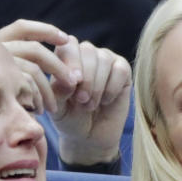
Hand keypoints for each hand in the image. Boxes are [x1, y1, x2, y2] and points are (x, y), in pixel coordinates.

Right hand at [0, 19, 70, 114]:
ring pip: (34, 70)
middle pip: (35, 50)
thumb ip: (23, 60)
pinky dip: (38, 99)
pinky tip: (39, 110)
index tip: (66, 39)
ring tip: (53, 106)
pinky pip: (29, 88)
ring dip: (49, 89)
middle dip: (59, 66)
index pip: (21, 29)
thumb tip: (62, 45)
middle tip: (74, 81)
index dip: (45, 31)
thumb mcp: (5, 72)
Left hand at [48, 36, 130, 166]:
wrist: (89, 136)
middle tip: (81, 100)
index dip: (71, 60)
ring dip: (98, 85)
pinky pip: (121, 70)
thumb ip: (59, 90)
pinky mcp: (123, 72)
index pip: (68, 44)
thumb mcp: (57, 106)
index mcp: (65, 56)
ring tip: (91, 104)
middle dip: (86, 78)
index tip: (72, 84)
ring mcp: (106, 61)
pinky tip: (106, 101)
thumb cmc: (69, 118)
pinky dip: (112, 87)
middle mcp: (86, 54)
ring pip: (104, 59)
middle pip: (88, 50)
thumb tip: (73, 78)